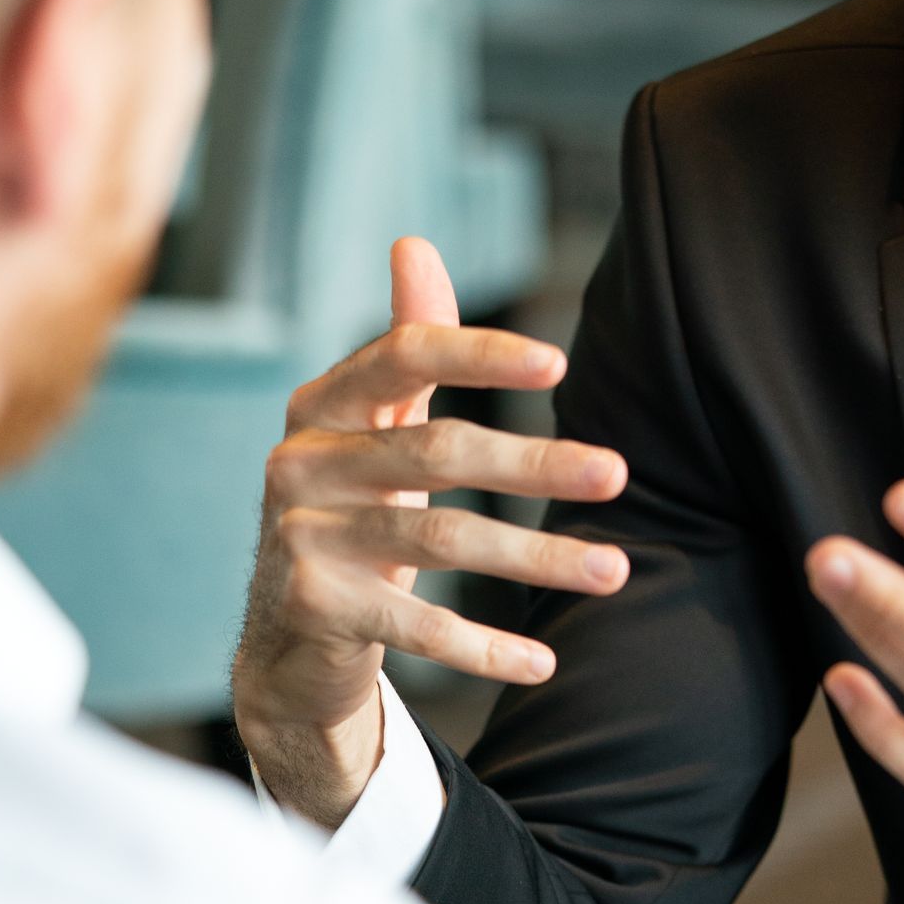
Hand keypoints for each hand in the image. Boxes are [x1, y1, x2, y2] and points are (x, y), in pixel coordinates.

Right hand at [233, 237, 627, 826]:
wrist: (286, 637)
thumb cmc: (351, 511)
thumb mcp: (373, 428)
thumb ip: (406, 343)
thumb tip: (415, 244)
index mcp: (321, 405)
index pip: (402, 355)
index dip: (479, 353)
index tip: (559, 363)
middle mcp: (302, 462)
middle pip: (436, 451)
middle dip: (535, 463)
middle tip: (618, 474)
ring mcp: (301, 537)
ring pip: (439, 540)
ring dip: (536, 557)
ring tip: (614, 570)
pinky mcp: (312, 607)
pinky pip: (415, 625)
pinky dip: (483, 646)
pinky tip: (545, 660)